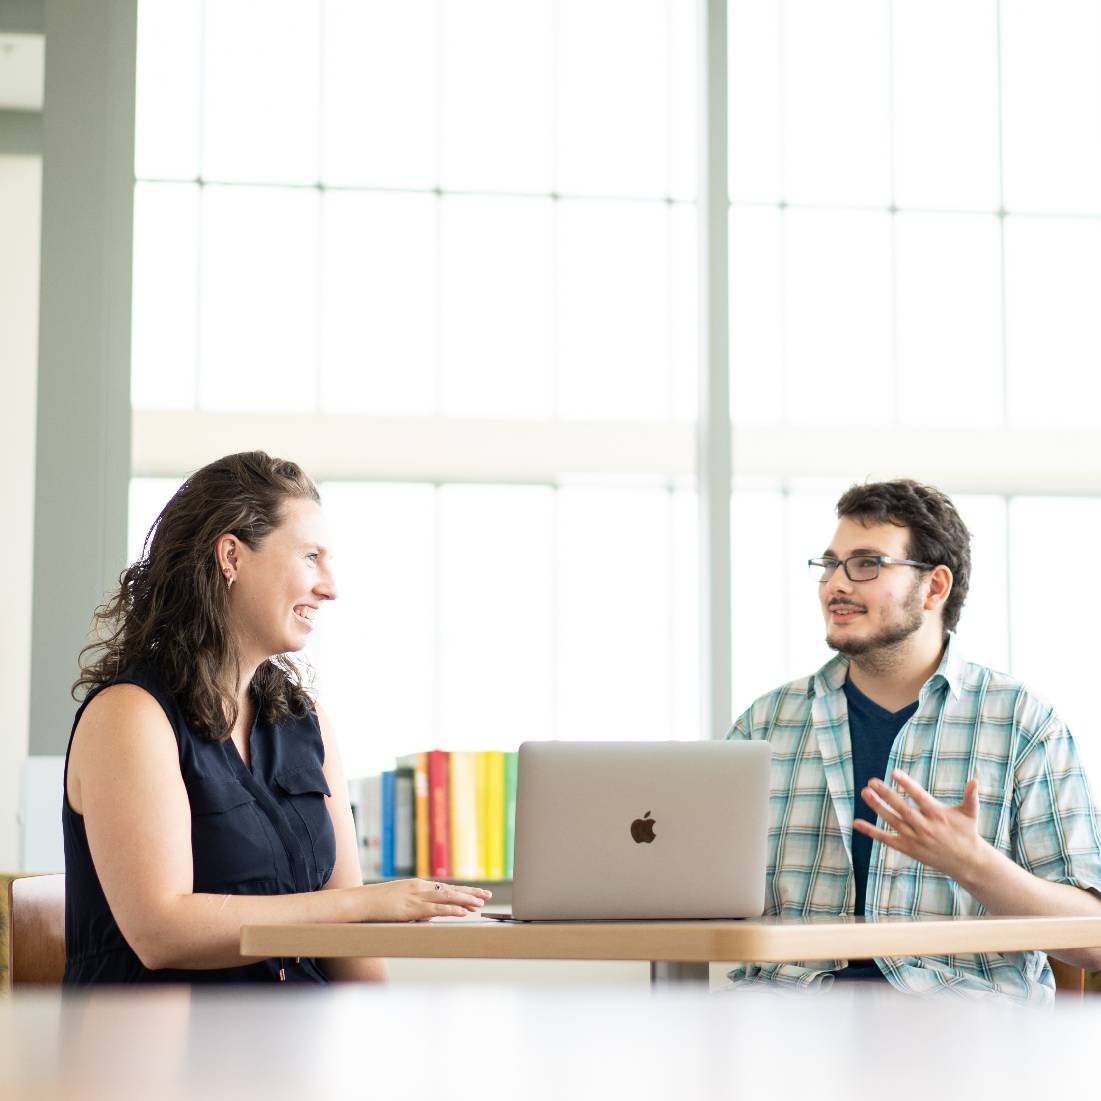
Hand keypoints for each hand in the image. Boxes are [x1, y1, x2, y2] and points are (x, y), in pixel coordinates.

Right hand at [355, 879, 491, 922]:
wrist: (361, 902)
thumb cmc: (377, 905)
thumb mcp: (401, 905)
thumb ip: (416, 909)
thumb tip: (429, 917)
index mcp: (418, 886)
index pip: (446, 888)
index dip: (463, 891)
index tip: (478, 893)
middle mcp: (420, 888)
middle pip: (451, 890)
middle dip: (470, 893)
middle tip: (487, 896)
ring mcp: (416, 897)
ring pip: (447, 897)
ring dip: (465, 900)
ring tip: (480, 903)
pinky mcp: (412, 907)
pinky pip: (436, 908)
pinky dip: (451, 909)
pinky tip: (463, 911)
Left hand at [854, 769, 985, 885]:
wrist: (966, 862)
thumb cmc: (967, 832)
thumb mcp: (970, 814)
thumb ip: (970, 797)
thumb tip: (975, 780)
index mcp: (937, 814)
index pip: (919, 797)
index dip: (907, 784)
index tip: (894, 772)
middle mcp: (925, 826)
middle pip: (902, 808)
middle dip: (886, 794)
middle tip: (871, 782)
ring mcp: (915, 838)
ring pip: (892, 821)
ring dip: (877, 807)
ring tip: (864, 793)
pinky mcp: (908, 848)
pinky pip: (886, 839)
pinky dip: (870, 831)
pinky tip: (856, 822)